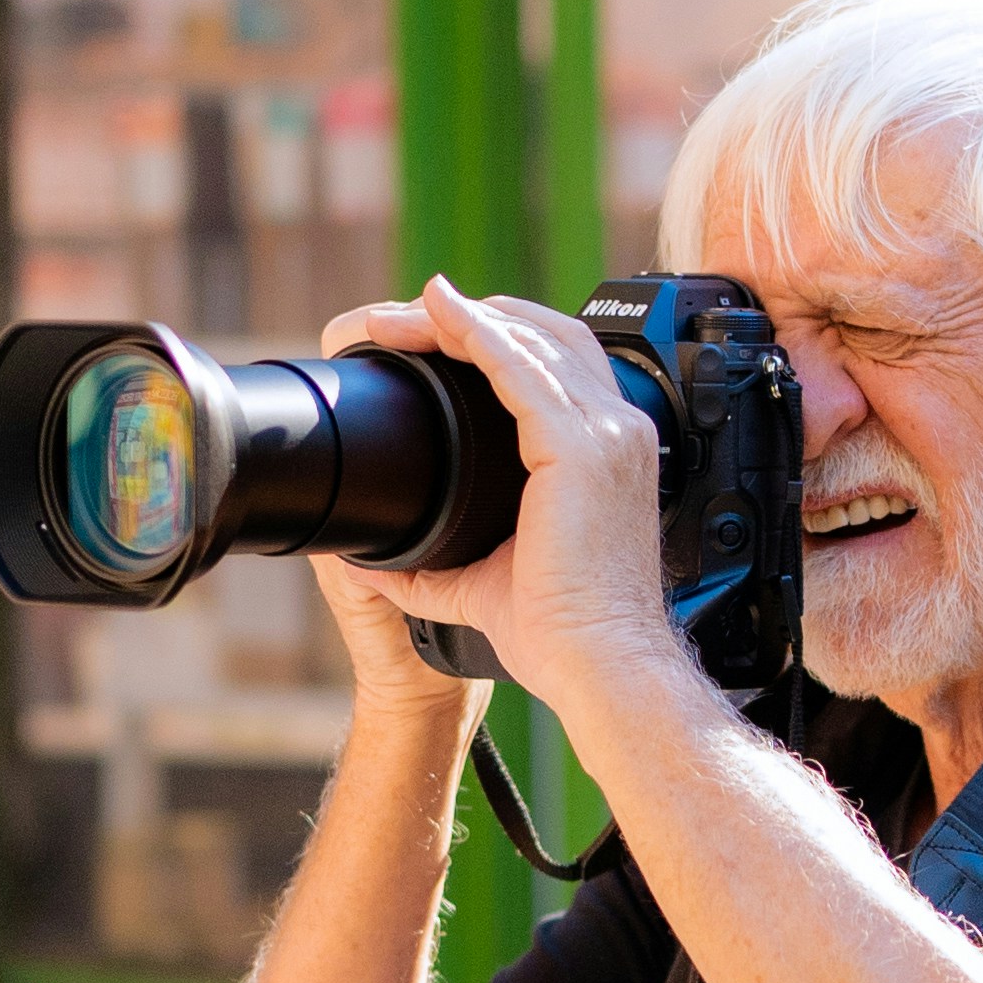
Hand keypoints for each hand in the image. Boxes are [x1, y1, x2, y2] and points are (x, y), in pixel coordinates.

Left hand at [316, 284, 683, 750]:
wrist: (599, 667)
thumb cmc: (560, 634)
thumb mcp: (479, 583)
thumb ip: (429, 567)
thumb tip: (366, 560)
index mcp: (605, 454)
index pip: (555, 364)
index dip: (491, 339)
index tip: (427, 336)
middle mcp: (616, 432)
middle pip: (545, 334)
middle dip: (470, 316)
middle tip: (401, 317)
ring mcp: (607, 435)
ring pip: (531, 339)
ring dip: (459, 317)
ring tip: (399, 315)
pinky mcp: (583, 449)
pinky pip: (522, 368)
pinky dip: (476, 334)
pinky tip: (436, 315)